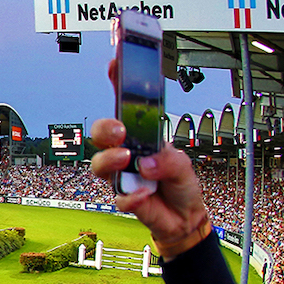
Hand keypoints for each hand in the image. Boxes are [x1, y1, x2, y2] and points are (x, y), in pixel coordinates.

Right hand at [91, 61, 210, 258]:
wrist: (182, 219)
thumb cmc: (180, 185)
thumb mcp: (184, 166)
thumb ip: (169, 161)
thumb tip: (148, 162)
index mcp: (143, 136)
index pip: (128, 106)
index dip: (119, 83)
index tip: (115, 63)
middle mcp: (127, 151)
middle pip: (102, 132)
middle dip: (105, 128)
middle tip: (119, 132)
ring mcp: (121, 174)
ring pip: (99, 162)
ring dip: (110, 160)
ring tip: (128, 161)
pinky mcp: (121, 196)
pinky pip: (118, 195)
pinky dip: (131, 196)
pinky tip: (143, 196)